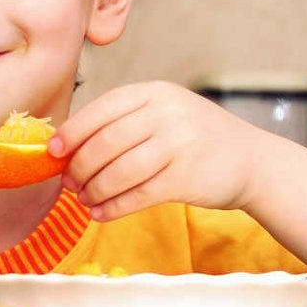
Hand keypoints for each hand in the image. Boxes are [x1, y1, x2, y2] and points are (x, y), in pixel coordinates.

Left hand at [51, 81, 274, 219]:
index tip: (53, 151)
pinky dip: (114, 207)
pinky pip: (138, 195)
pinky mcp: (187, 177)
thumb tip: (68, 148)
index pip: (103, 108)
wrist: (252, 161)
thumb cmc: (197, 140)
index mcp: (156, 93)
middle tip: (69, 182)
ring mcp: (180, 144)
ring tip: (84, 200)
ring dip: (94, 190)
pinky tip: (101, 213)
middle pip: (107, 142)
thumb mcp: (166, 115)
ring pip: (119, 171)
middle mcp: (168, 113)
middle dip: (80, 166)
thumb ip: (125, 123)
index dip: (73, 131)